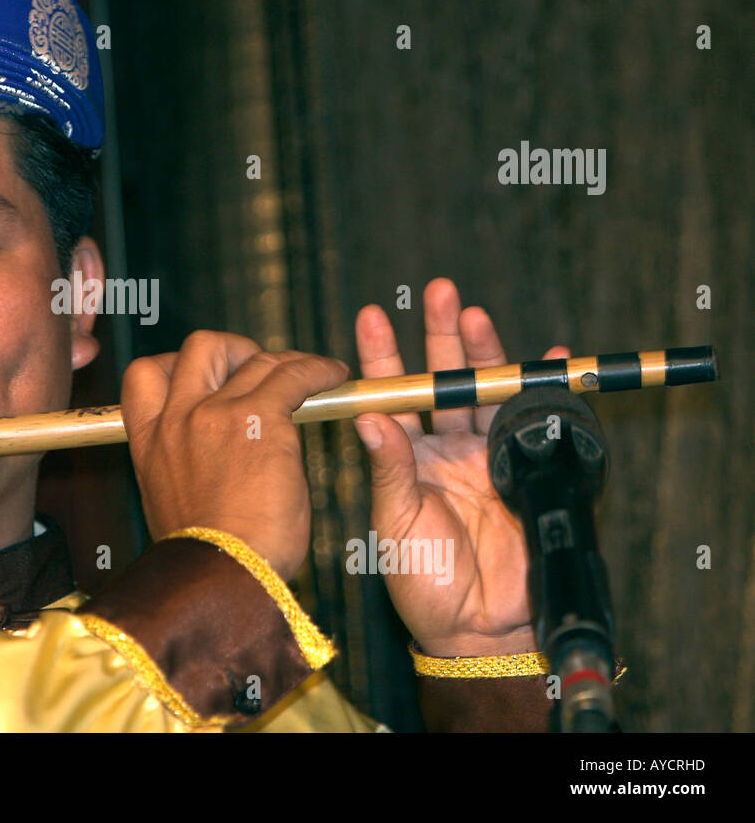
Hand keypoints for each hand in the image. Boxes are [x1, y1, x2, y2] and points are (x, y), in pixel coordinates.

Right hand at [121, 330, 349, 579]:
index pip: (143, 376)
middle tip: (259, 371)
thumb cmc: (207, 561)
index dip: (174, 365)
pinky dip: (317, 370)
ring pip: (254, 358)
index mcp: (148, 443)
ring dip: (286, 361)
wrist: (220, 579)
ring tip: (311, 375)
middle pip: (199, 348)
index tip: (205, 379)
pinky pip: (293, 375)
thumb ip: (184, 469)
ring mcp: (215, 415)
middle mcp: (177, 420)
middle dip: (233, 350)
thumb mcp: (173, 505)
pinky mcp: (260, 419)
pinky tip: (333, 377)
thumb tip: (210, 462)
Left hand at [353, 277, 567, 657]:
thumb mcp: (395, 522)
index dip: (382, 355)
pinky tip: (551, 358)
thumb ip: (389, 469)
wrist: (477, 626)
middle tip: (438, 292)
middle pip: (442, 379)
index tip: (371, 315)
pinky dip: (544, 389)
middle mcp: (442, 448)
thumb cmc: (422, 581)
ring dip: (483, 352)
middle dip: (440, 335)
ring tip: (475, 314)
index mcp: (403, 457)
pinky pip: (534, 422)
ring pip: (483, 391)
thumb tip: (368, 417)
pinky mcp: (522, 471)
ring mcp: (483, 456)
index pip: (390, 395)